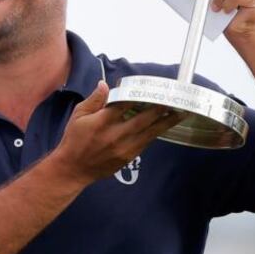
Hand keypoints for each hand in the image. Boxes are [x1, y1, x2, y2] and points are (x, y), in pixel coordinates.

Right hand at [50, 81, 185, 184]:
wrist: (73, 169)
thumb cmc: (74, 140)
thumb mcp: (78, 116)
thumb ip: (94, 100)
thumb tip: (105, 84)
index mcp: (102, 122)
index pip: (125, 104)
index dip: (139, 94)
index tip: (151, 88)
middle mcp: (115, 135)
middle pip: (143, 119)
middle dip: (160, 109)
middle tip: (174, 99)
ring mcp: (123, 147)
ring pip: (149, 132)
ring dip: (166, 122)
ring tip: (180, 113)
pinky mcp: (128, 157)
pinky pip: (146, 143)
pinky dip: (155, 133)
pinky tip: (164, 126)